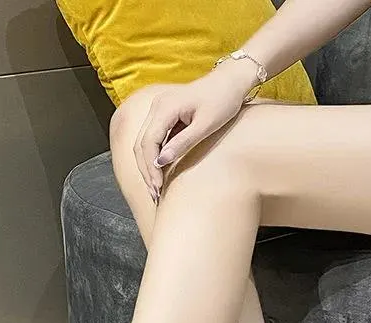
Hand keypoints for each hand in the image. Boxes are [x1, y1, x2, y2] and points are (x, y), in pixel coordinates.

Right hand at [133, 59, 259, 201]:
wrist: (230, 81)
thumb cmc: (222, 100)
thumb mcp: (206, 125)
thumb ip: (183, 143)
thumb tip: (161, 162)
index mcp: (165, 107)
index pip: (148, 142)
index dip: (150, 167)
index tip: (158, 186)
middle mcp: (157, 106)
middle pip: (141, 144)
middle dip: (146, 170)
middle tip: (154, 194)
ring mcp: (159, 109)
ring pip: (144, 143)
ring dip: (148, 166)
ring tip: (155, 187)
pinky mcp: (164, 114)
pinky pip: (153, 139)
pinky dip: (154, 157)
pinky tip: (160, 172)